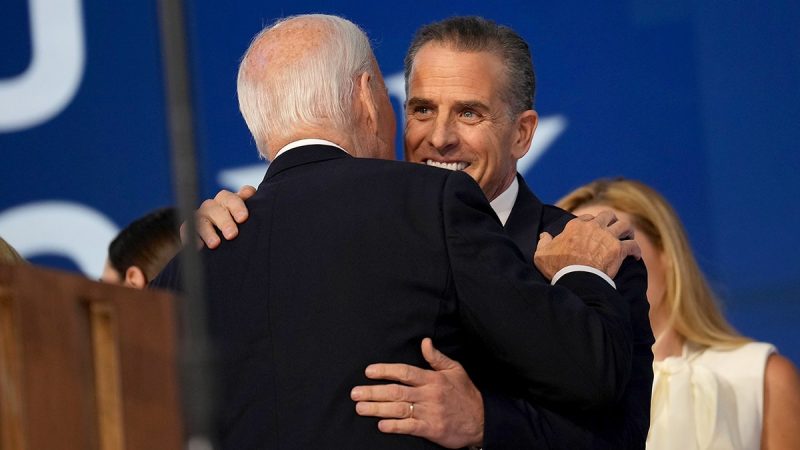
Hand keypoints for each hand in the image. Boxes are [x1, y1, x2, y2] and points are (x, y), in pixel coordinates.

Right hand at [181, 185, 254, 248]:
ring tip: (215, 244)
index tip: (244, 218)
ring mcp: (203, 215)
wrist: (228, 248)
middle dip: (225, 219)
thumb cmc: (246, 234)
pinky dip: (191, 236)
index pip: (237, 196)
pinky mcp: (190, 227)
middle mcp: (218, 205)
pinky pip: (187, 228)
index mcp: (235, 201)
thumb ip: (259, 213)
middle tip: (232, 235)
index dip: (239, 204)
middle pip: (219, 204)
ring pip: (202, 215)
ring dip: (208, 230)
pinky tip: (199, 247)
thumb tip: (259, 203)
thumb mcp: (253, 224)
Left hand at [350, 338, 483, 447]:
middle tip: (355, 393)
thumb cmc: (466, 394)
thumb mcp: (455, 370)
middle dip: (373, 392)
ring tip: (360, 408)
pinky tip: (381, 425)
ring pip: (399, 409)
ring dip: (378, 409)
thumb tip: (424, 341)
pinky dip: (395, 426)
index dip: (385, 371)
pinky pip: (410, 427)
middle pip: (396, 391)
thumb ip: (436, 357)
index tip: (369, 371)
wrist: (482, 421)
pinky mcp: (431, 429)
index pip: (405, 372)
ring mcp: (430, 412)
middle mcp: (429, 394)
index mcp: (432, 379)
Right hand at [534, 210, 640, 278]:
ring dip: (628, 231)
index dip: (590, 223)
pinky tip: (636, 257)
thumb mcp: (542, 254)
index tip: (592, 231)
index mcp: (576, 226)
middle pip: (608, 215)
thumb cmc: (558, 267)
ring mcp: (608, 237)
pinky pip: (633, 245)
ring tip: (628, 238)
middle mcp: (594, 227)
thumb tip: (544, 235)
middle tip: (613, 229)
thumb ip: (543, 242)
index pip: (587, 218)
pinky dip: (636, 251)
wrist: (576, 278)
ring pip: (625, 226)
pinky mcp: (619, 249)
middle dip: (612, 221)